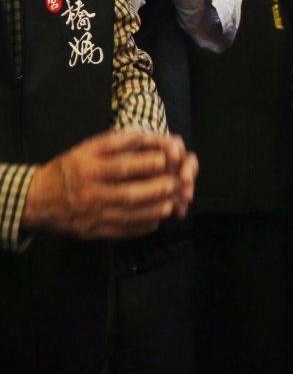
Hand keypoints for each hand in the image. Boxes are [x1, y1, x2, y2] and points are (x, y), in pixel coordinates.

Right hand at [21, 131, 193, 239]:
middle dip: (159, 189)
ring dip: (156, 209)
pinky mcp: (92, 232)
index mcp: (88, 167)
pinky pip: (123, 231)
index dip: (152, 163)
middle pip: (130, 194)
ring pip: (129, 215)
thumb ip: (121, 142)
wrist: (36, 199)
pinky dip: (144, 225)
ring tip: (171, 201)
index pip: (125, 165)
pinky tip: (156, 218)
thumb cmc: (70, 168)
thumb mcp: (89, 147)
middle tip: (175, 182)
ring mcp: (90, 215)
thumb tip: (156, 141)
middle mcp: (89, 192)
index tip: (168, 159)